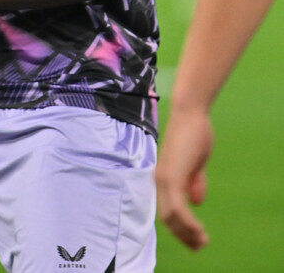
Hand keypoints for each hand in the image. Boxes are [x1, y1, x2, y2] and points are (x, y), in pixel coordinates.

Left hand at [156, 106, 212, 249]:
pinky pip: (177, 208)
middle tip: (199, 246)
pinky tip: (199, 230)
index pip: (166, 210)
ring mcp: (163, 178)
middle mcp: (158, 180)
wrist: (190, 113)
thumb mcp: (195, 162)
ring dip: (186, 233)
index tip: (194, 239)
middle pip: (165, 218)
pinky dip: (187, 223)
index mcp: (162, 177)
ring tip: (202, 241)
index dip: (179, 228)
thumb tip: (196, 202)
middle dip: (182, 235)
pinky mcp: (171, 176)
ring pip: (170, 217)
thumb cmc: (194, 133)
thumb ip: (193, 181)